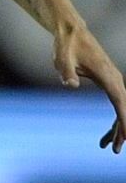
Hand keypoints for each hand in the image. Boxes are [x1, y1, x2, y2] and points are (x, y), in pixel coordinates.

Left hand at [53, 23, 125, 152]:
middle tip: (113, 150)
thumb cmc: (67, 45)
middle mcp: (115, 79)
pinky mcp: (108, 83)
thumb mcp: (63, 57)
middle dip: (121, 130)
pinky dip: (113, 119)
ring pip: (121, 109)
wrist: (71, 32)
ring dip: (116, 128)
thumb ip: (66, 71)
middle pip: (124, 109)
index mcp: (108, 76)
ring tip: (105, 146)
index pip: (120, 102)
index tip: (125, 137)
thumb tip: (69, 84)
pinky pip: (116, 104)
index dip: (124, 121)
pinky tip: (104, 135)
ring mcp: (113, 81)